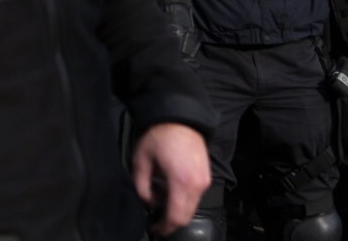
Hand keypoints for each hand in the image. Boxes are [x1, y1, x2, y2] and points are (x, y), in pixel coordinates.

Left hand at [132, 123, 209, 237]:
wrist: (179, 117)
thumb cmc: (159, 136)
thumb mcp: (141, 161)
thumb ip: (142, 186)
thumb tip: (148, 202)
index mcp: (181, 182)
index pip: (176, 217)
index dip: (164, 227)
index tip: (155, 230)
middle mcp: (197, 184)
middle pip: (186, 216)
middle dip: (169, 219)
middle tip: (154, 215)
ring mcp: (204, 180)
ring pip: (191, 206)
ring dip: (175, 207)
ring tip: (158, 192)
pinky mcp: (206, 176)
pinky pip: (195, 195)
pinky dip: (182, 197)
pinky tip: (168, 185)